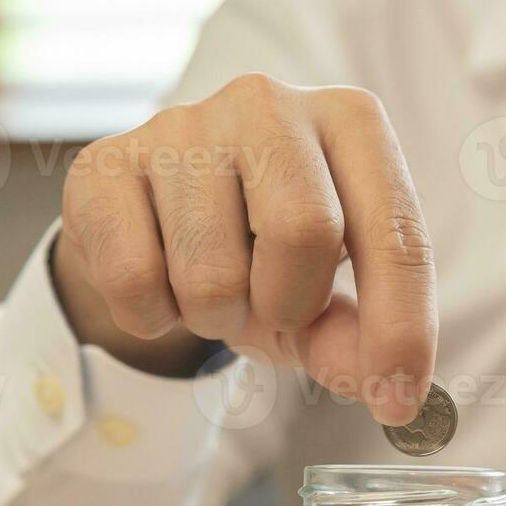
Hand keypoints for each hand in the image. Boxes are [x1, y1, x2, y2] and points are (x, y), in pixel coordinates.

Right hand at [54, 74, 436, 424]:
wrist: (152, 222)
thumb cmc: (259, 251)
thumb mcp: (325, 295)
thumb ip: (356, 338)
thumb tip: (384, 387)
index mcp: (350, 123)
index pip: (396, 232)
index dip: (401, 329)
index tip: (398, 401)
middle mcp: (270, 104)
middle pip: (305, 233)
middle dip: (291, 304)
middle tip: (271, 308)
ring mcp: (182, 124)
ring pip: (213, 272)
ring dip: (217, 317)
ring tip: (215, 288)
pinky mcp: (104, 161)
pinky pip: (134, 279)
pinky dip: (152, 314)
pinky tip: (160, 280)